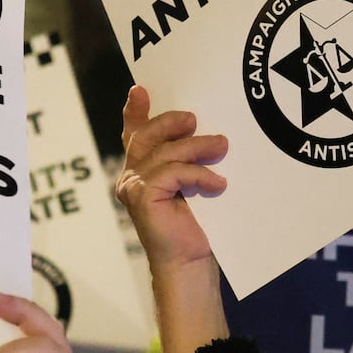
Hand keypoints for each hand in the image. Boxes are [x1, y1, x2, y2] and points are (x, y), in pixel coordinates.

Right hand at [115, 85, 227, 273]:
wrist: (190, 263)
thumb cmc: (198, 225)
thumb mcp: (195, 183)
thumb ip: (190, 159)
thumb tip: (212, 133)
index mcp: (142, 169)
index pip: (135, 133)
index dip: (135, 111)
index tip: (140, 90)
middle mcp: (131, 176)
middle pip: (147, 135)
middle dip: (171, 122)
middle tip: (195, 119)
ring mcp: (133, 187)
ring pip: (165, 152)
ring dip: (198, 147)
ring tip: (222, 147)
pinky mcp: (141, 198)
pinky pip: (172, 172)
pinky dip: (199, 174)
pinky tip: (218, 185)